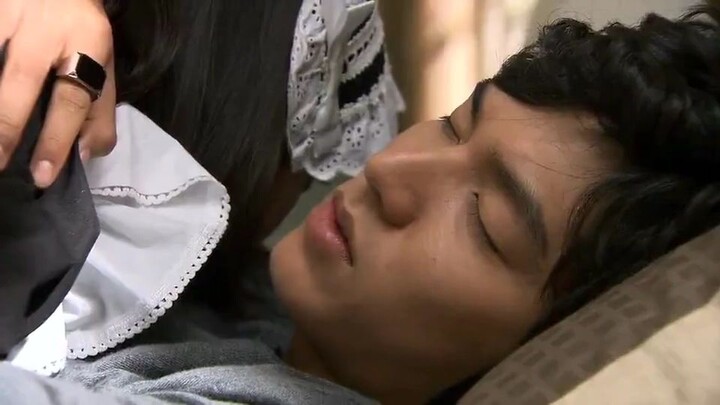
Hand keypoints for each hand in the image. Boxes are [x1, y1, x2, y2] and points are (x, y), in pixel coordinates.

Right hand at [0, 0, 116, 187]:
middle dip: (6, 129)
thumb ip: (99, 113)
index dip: (56, 140)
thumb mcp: (104, 65)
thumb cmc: (80, 31)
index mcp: (85, 42)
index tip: (43, 175)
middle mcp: (43, 29)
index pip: (71, 99)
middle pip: (19, 83)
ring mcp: (7, 17)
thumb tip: (85, 156)